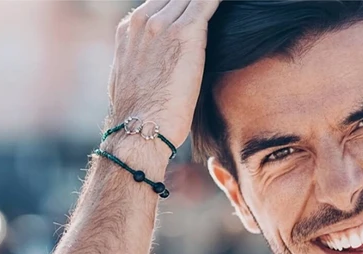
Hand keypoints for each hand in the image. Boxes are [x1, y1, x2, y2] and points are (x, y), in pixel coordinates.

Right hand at [107, 0, 221, 149]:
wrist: (139, 131)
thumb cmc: (141, 119)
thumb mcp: (135, 82)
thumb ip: (146, 64)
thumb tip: (160, 71)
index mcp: (130, 32)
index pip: (162, 4)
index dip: (182, 7)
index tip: (198, 13)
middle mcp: (143, 21)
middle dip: (194, 3)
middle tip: (214, 10)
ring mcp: (163, 24)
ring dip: (208, 4)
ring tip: (224, 9)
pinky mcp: (185, 33)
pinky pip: (207, 2)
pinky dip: (219, 2)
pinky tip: (232, 3)